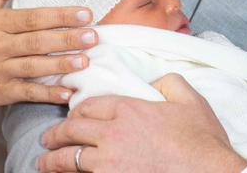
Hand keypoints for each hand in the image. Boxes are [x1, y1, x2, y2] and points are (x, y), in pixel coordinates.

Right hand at [0, 0, 97, 111]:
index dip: (61, 16)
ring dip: (61, 66)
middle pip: (37, 42)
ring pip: (33, 68)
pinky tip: (67, 92)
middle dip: (67, 40)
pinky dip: (46, 94)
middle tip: (93, 36)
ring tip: (85, 61)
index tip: (86, 13)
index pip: (33, 18)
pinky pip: (25, 93)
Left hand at [38, 73, 246, 172]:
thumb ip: (169, 82)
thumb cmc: (202, 141)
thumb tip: (155, 82)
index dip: (77, 111)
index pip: (89, 106)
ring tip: (44, 162)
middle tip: (48, 139)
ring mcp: (110, 163)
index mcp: (130, 110)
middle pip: (72, 131)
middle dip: (55, 135)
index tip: (72, 116)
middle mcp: (114, 134)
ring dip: (52, 160)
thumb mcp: (190, 100)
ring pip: (68, 160)